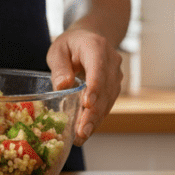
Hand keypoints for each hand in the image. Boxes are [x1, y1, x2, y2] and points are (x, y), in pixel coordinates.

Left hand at [46, 27, 123, 145]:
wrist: (92, 38)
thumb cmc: (72, 44)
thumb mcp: (58, 49)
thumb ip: (60, 67)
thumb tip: (63, 86)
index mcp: (96, 47)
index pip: (98, 68)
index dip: (94, 87)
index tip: (87, 104)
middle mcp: (111, 62)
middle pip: (105, 90)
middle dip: (93, 113)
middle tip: (81, 131)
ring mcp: (116, 76)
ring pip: (108, 101)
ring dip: (95, 120)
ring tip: (81, 136)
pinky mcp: (115, 88)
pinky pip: (107, 104)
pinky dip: (97, 118)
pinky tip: (86, 131)